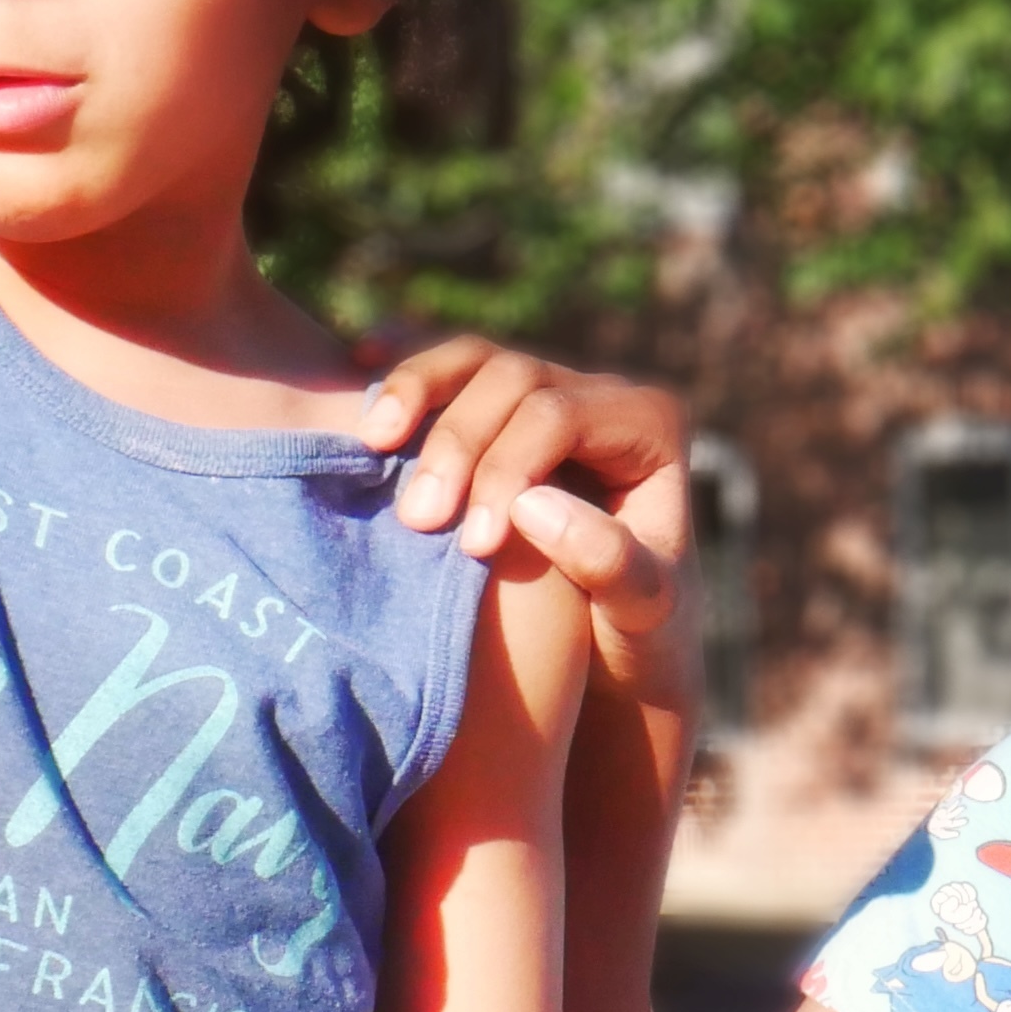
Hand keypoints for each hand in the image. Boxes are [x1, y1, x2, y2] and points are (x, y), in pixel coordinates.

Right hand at [357, 338, 699, 710]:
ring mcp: (550, 394)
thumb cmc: (639, 635)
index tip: (473, 545)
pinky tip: (362, 372)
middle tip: (417, 520)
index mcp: (648, 425)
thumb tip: (533, 506)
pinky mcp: (504, 412)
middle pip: (512, 379)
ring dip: (415, 393)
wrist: (619, 650)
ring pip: (473, 362)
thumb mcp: (644, 612)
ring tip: (371, 442)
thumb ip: (610, 561)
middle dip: (456, 441)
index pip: (560, 417)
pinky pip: (450, 373)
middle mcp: (601, 397)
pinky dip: (406, 373)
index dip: (505, 468)